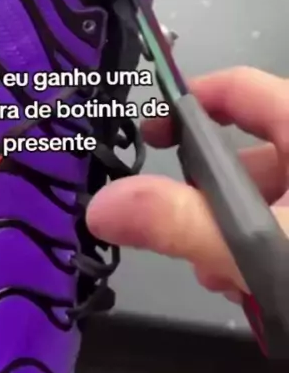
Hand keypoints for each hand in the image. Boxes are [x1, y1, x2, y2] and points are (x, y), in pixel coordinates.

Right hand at [87, 67, 288, 303]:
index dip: (187, 100)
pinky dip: (258, 247)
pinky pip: (281, 221)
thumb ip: (181, 224)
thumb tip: (101, 205)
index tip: (147, 132)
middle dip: (204, 193)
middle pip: (245, 151)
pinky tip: (246, 285)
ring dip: (227, 229)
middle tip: (179, 224)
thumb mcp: (259, 246)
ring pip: (262, 196)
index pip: (239, 87)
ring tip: (216, 272)